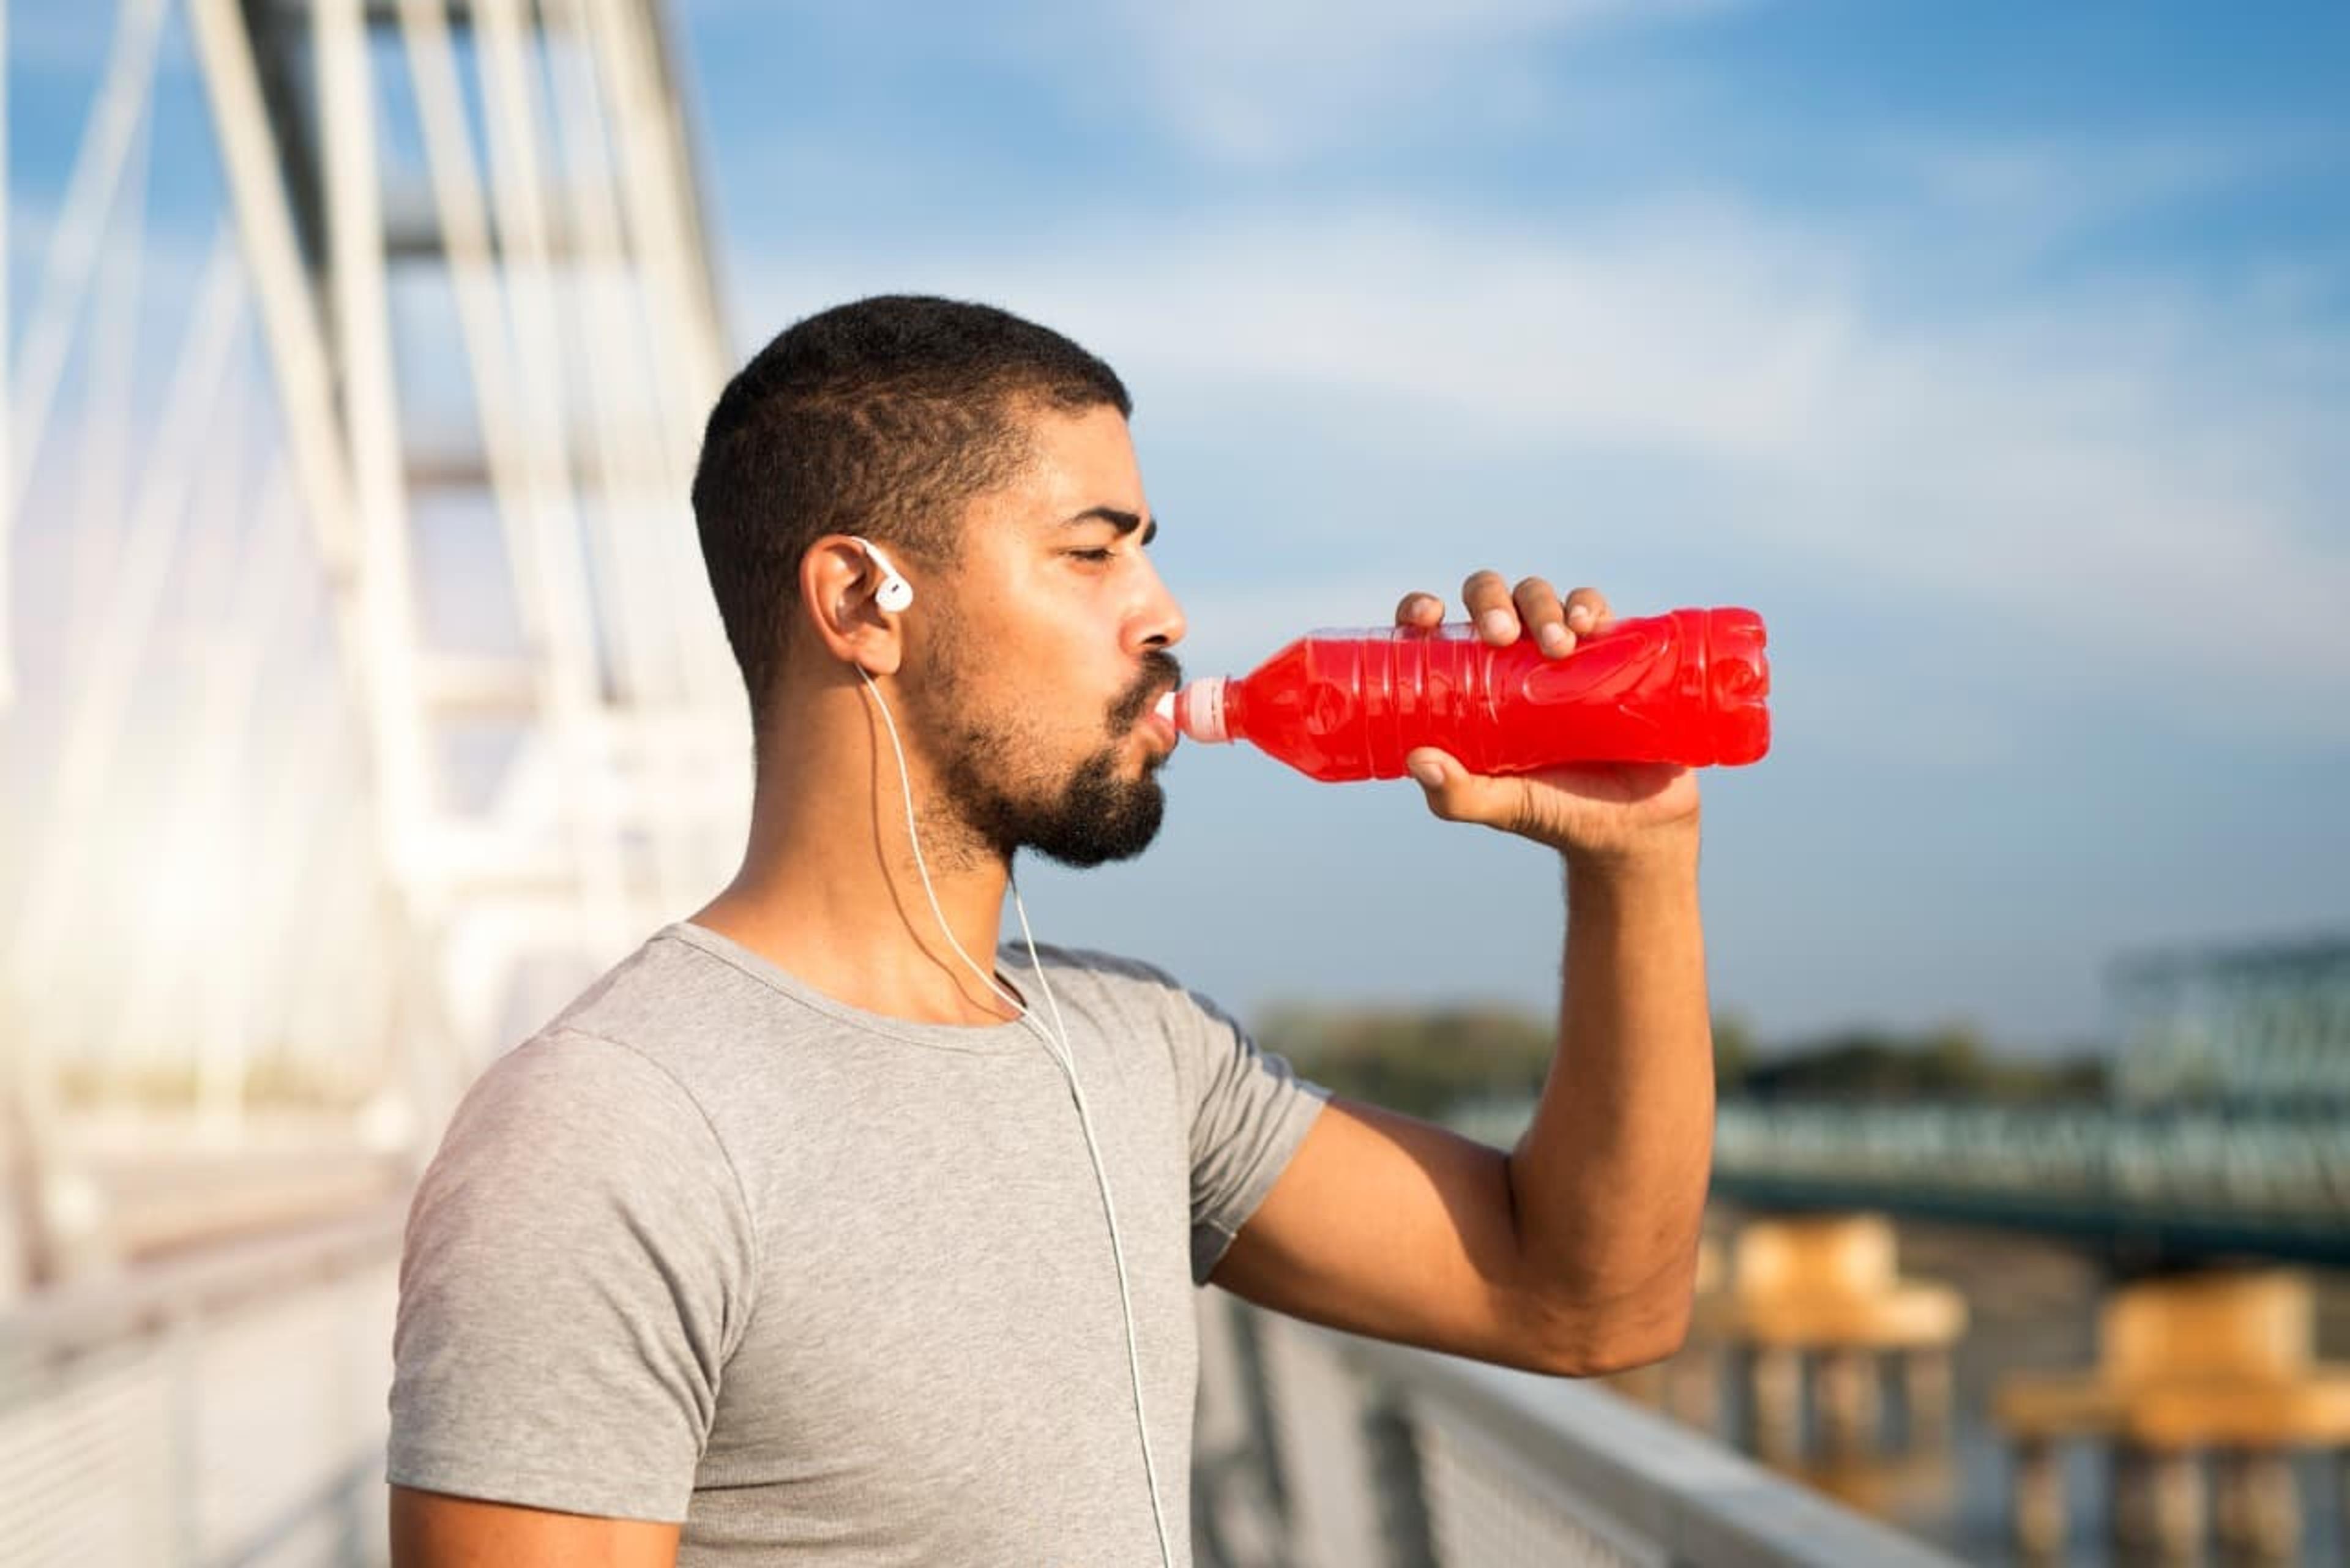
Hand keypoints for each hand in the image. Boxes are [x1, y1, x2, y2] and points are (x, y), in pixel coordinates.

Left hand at [1393, 573, 1701, 867]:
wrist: (1639, 825)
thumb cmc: (1559, 812)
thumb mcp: (1505, 807)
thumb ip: (1459, 795)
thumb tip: (1418, 760)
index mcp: (1471, 685)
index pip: (1433, 631)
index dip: (1420, 608)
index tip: (1428, 615)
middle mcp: (1510, 657)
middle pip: (1487, 597)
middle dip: (1489, 601)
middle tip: (1501, 634)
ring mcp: (1559, 648)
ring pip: (1536, 594)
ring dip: (1540, 606)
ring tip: (1558, 646)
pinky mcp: (1607, 647)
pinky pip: (1592, 607)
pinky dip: (1586, 604)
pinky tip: (1587, 625)